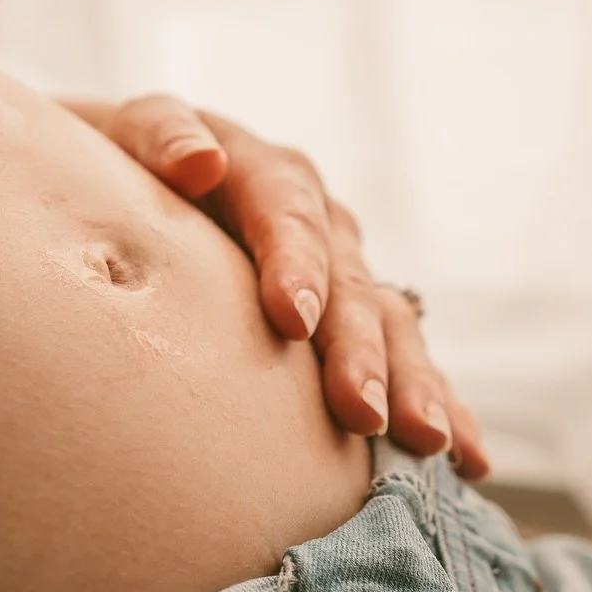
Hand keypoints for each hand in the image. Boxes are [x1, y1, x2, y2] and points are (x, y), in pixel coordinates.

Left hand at [63, 94, 489, 479]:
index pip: (288, 217)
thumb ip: (162, 137)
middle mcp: (318, 222)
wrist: (134, 174)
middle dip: (359, 350)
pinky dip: (439, 403)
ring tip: (427, 441)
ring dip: (412, 383)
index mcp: (266, 173)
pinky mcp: (351, 316)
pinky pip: (404, 360)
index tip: (290, 320)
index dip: (294, 266)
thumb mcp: (131, 132)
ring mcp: (342, 270)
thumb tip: (201, 162)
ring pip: (390, 325)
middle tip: (363, 412)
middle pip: (348, 285)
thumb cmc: (124, 159)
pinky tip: (467, 459)